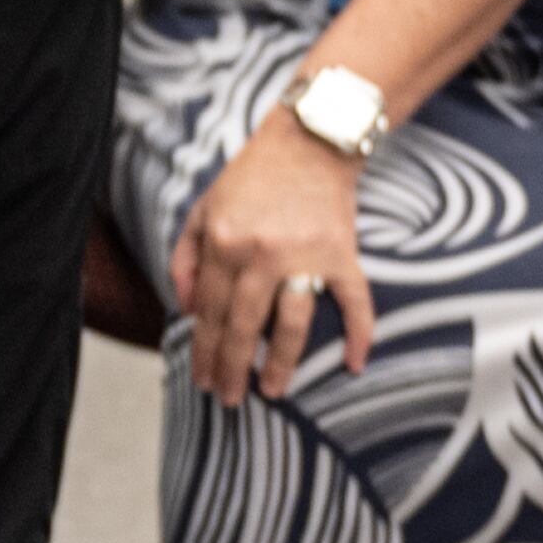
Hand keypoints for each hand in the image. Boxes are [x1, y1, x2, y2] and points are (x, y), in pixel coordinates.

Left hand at [171, 108, 376, 406]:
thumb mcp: (203, 210)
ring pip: (290, 324)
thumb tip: (183, 311)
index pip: (207, 310)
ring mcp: (304, 256)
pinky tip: (354, 365)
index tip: (202, 379)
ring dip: (280, 363)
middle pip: (241, 325)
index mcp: (223, 243)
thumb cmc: (250, 179)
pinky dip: (359, 334)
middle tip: (229, 400)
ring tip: (274, 392)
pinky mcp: (342, 254)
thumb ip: (185, 258)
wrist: (308, 142)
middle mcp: (261, 254)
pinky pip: (355, 301)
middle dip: (232, 368)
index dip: (202, 349)